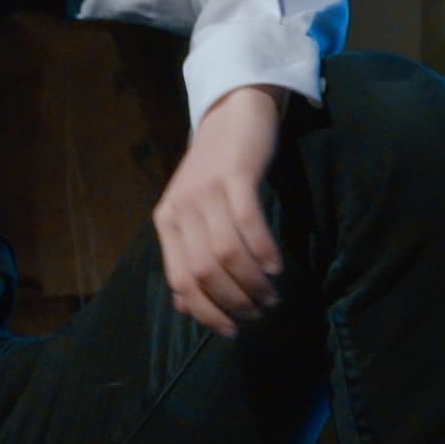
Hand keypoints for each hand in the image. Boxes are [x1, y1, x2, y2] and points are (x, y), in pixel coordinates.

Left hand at [155, 85, 288, 337]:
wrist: (232, 112)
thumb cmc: (216, 171)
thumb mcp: (192, 212)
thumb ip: (188, 253)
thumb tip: (187, 307)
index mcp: (166, 222)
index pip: (179, 281)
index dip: (206, 312)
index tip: (232, 331)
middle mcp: (181, 208)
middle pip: (204, 272)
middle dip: (234, 302)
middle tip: (260, 312)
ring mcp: (206, 191)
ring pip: (227, 253)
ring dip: (253, 283)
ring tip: (272, 295)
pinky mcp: (235, 176)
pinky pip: (249, 223)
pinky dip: (264, 252)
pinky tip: (277, 267)